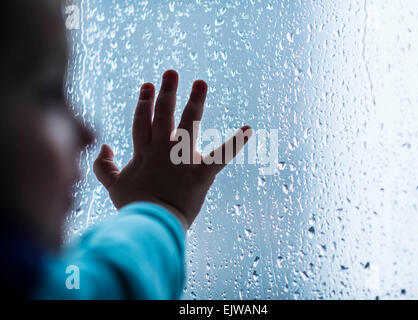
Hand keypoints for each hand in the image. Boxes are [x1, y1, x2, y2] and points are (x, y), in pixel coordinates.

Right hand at [93, 70, 251, 228]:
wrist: (153, 223)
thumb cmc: (135, 206)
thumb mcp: (113, 186)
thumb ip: (103, 167)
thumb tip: (104, 147)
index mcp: (144, 151)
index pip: (143, 120)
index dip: (145, 102)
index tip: (148, 85)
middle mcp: (162, 149)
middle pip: (164, 114)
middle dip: (168, 92)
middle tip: (172, 73)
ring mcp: (182, 158)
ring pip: (189, 124)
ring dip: (195, 102)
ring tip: (200, 83)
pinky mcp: (201, 172)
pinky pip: (221, 155)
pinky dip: (236, 143)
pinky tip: (249, 129)